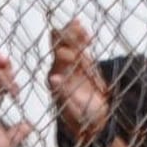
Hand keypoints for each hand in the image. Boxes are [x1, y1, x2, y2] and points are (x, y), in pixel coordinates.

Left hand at [48, 20, 110, 141]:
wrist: (93, 122)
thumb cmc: (82, 118)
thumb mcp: (73, 109)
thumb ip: (64, 93)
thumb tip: (53, 79)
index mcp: (55, 77)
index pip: (56, 57)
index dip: (63, 49)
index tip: (73, 47)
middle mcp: (60, 68)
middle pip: (60, 45)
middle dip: (68, 36)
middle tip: (78, 29)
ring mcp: (72, 65)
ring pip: (71, 43)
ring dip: (75, 34)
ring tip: (80, 25)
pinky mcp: (84, 64)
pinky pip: (82, 48)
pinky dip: (83, 38)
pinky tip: (85, 30)